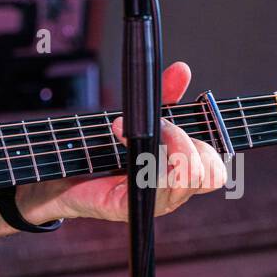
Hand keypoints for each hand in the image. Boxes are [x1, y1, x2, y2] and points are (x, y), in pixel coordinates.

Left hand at [16, 61, 227, 223]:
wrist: (59, 175)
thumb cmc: (102, 150)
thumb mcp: (138, 117)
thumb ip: (165, 95)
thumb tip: (182, 70)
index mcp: (179, 175)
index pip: (217, 172)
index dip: (209, 144)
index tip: (177, 122)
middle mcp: (172, 193)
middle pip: (210, 176)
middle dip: (187, 140)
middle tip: (158, 124)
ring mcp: (153, 203)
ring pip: (187, 179)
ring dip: (165, 143)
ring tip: (133, 128)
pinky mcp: (129, 206)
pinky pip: (155, 187)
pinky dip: (144, 156)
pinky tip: (123, 136)